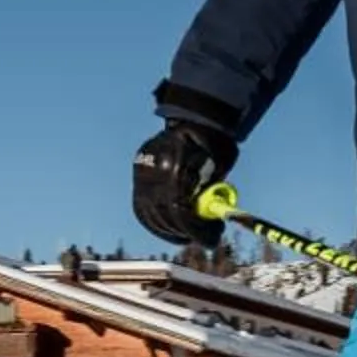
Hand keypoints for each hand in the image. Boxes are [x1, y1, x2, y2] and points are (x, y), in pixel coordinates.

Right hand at [133, 115, 236, 245]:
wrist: (195, 118)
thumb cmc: (213, 142)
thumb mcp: (220, 163)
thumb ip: (213, 191)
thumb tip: (213, 219)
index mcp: (172, 161)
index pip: (178, 206)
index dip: (196, 227)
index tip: (214, 237)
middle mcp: (151, 168)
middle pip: (164, 213)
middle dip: (189, 231)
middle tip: (209, 238)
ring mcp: (140, 172)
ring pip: (151, 215)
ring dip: (174, 232)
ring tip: (195, 235)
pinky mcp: (137, 176)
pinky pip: (142, 210)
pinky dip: (159, 225)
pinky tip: (176, 231)